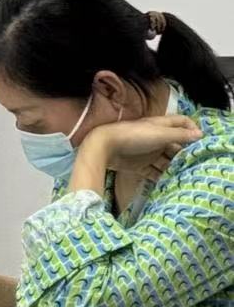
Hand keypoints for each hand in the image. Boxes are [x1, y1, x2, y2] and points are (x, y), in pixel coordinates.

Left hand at [80, 115, 201, 182]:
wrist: (104, 147)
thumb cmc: (133, 136)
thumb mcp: (160, 134)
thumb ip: (180, 135)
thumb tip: (200, 134)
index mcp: (160, 126)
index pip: (181, 122)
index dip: (192, 128)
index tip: (201, 141)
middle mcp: (155, 138)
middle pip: (175, 146)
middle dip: (185, 154)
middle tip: (197, 165)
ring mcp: (147, 153)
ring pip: (166, 161)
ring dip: (174, 168)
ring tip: (187, 176)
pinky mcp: (139, 166)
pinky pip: (154, 172)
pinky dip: (161, 177)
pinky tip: (170, 183)